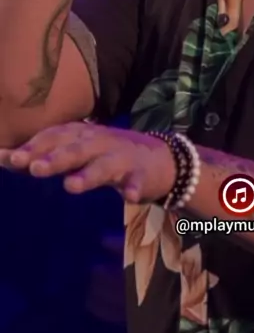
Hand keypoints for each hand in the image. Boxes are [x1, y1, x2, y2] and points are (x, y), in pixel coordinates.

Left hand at [1, 122, 175, 203]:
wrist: (159, 159)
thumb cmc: (106, 156)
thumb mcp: (75, 152)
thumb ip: (42, 157)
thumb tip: (1, 157)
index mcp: (82, 135)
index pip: (55, 136)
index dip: (35, 147)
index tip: (11, 158)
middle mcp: (100, 142)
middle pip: (76, 148)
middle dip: (56, 158)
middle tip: (34, 168)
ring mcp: (122, 157)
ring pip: (104, 165)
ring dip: (89, 174)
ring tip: (71, 186)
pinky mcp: (142, 174)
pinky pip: (138, 182)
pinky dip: (134, 188)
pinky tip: (129, 197)